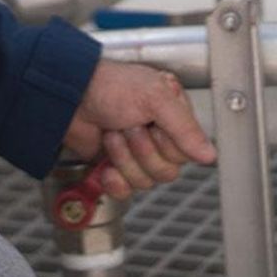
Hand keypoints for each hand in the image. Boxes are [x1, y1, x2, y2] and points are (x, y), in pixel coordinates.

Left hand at [61, 62, 217, 202]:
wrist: (68, 97)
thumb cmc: (108, 86)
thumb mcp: (154, 97)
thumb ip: (185, 128)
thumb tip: (209, 155)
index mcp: (172, 114)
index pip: (186, 151)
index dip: (167, 145)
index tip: (152, 126)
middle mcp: (157, 134)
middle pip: (167, 170)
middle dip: (142, 151)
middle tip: (128, 127)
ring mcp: (135, 153)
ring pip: (147, 181)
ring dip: (124, 160)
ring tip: (112, 135)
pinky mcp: (115, 167)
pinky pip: (127, 191)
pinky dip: (114, 180)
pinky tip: (106, 166)